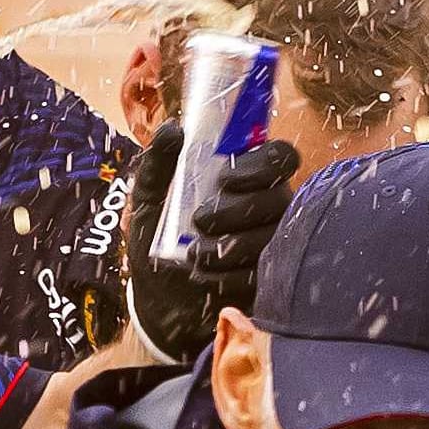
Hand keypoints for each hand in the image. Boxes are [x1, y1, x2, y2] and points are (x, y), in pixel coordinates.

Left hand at [121, 125, 299, 361]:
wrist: (157, 299)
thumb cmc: (159, 240)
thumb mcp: (148, 199)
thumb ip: (157, 163)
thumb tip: (173, 130)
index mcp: (246, 178)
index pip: (280, 158)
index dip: (261, 165)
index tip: (225, 179)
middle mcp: (268, 207)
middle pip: (279, 198)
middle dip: (237, 210)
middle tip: (200, 219)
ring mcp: (273, 244)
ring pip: (273, 237)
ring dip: (230, 244)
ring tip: (194, 254)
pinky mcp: (269, 280)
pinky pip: (265, 274)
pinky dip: (230, 276)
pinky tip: (204, 276)